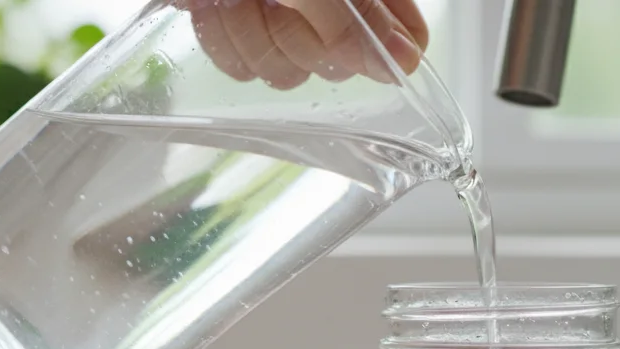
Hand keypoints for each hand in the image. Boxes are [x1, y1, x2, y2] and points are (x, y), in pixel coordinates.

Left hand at [179, 0, 429, 88]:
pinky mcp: (239, 30)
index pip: (405, 36)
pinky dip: (223, 37)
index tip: (338, 30)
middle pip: (338, 65)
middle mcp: (331, 4)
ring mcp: (284, 17)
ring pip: (286, 72)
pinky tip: (214, 4)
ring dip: (251, 35)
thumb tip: (403, 63)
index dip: (376, 49)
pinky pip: (243, 68)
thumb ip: (354, 15)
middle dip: (295, 35)